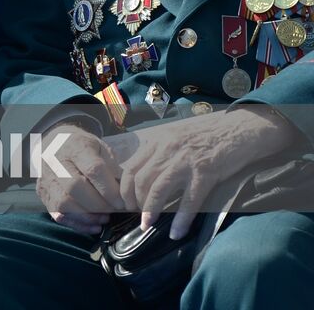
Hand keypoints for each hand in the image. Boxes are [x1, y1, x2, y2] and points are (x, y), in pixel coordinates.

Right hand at [34, 122, 122, 234]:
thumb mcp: (100, 147)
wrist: (53, 142)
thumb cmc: (83, 147)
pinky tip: (93, 225)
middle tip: (115, 210)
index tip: (123, 202)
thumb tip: (128, 192)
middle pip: (75, 188)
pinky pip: (57, 214)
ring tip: (105, 218)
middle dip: (99, 204)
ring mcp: (46, 178)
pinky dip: (77, 223)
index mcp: (75, 146)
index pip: (93, 170)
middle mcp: (55, 161)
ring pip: (63, 203)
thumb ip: (113, 167)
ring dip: (88, 216)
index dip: (109, 189)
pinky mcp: (43, 193)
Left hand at [109, 107, 297, 239]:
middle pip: (141, 180)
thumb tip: (146, 173)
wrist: (239, 129)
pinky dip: (181, 219)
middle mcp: (167, 150)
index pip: (131, 167)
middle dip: (135, 202)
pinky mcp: (205, 173)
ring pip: (159, 189)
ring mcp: (185, 161)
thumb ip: (160, 152)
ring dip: (150, 211)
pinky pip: (189, 201)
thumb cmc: (208, 135)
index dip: (124, 188)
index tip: (125, 202)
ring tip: (147, 226)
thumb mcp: (176, 137)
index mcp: (158, 141)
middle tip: (137, 216)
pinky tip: (176, 232)